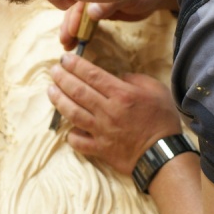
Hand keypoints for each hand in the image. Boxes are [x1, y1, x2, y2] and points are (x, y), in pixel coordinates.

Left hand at [48, 52, 182, 173]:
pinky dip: (71, 134)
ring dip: (59, 101)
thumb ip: (136, 79)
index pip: (92, 75)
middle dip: (62, 78)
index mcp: (122, 95)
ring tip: (51, 91)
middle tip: (53, 71)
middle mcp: (108, 111)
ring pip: (73, 113)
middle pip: (78, 91)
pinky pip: (78, 142)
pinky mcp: (100, 149)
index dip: (75, 65)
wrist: (163, 154)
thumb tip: (119, 76)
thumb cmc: (162, 121)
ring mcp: (101, 131)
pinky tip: (67, 127)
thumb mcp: (156, 91)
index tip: (65, 59)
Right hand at [60, 0, 178, 49]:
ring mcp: (93, 3)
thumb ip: (109, 4)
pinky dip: (80, 32)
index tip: (71, 32)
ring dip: (71, 31)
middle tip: (65, 42)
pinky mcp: (97, 12)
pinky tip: (76, 42)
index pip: (78, 2)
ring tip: (67, 45)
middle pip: (74, 10)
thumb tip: (91, 13)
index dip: (73, 17)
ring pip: (78, 18)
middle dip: (68, 26)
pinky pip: (85, 22)